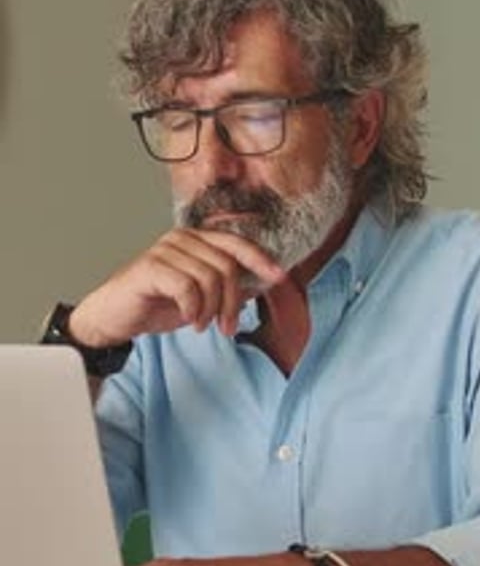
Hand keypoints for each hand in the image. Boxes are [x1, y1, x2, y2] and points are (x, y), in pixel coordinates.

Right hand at [68, 228, 284, 346]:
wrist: (114, 318)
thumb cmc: (155, 305)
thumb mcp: (200, 299)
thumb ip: (226, 289)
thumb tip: (259, 286)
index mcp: (195, 240)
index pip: (236, 243)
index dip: (260, 259)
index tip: (278, 277)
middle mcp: (182, 239)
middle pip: (227, 265)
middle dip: (232, 301)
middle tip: (227, 326)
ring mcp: (165, 250)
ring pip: (210, 278)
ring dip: (211, 310)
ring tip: (202, 324)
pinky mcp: (150, 267)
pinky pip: (188, 287)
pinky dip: (193, 309)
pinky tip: (188, 319)